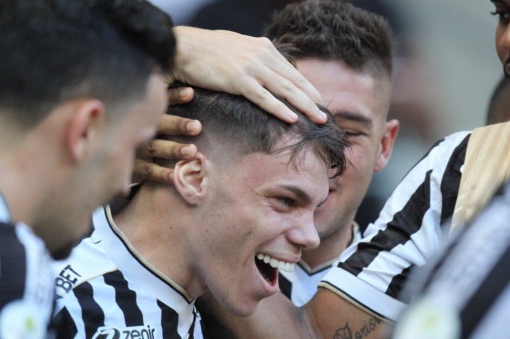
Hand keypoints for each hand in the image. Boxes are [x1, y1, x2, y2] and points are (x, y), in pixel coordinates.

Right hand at [133, 86, 201, 183]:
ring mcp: (134, 149)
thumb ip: (153, 101)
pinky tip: (175, 175)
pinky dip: (162, 173)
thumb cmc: (130, 133)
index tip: (190, 94)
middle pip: (159, 124)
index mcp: (141, 114)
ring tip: (192, 151)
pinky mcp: (132, 168)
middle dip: (178, 124)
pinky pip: (148, 171)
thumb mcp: (137, 116)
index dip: (174, 96)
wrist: (106, 157)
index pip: (158, 102)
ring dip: (174, 149)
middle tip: (197, 127)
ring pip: (155, 148)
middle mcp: (137, 129)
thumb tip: (170, 81)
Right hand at [170, 26, 326, 124]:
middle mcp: (262, 55)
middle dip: (312, 98)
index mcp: (263, 47)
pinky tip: (292, 118)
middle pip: (293, 81)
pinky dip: (279, 108)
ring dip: (304, 106)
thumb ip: (255, 58)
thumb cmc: (206, 50)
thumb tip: (267, 71)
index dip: (307, 88)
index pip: (291, 71)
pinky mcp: (238, 80)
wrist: (183, 47)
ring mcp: (251, 67)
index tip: (319, 102)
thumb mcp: (238, 49)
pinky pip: (264, 97)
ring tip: (318, 119)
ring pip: (285, 90)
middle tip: (327, 115)